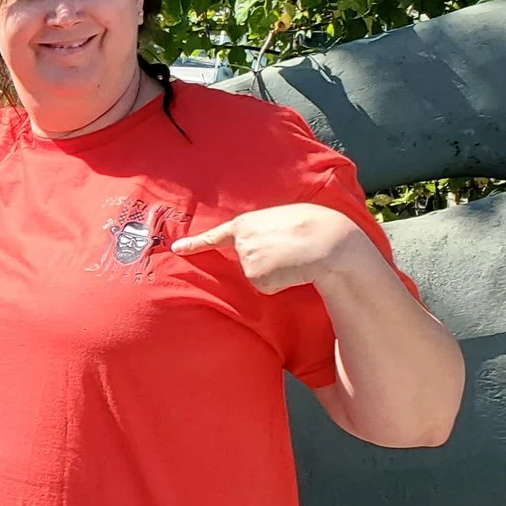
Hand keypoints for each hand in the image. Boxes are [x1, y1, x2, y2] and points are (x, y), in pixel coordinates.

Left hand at [172, 203, 379, 293]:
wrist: (329, 240)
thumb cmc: (315, 225)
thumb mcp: (283, 218)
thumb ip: (264, 229)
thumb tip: (264, 249)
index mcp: (247, 222)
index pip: (215, 235)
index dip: (195, 243)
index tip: (176, 249)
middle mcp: (241, 242)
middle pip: (246, 261)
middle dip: (265, 261)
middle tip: (288, 251)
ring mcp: (247, 261)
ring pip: (258, 276)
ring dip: (276, 271)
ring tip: (294, 257)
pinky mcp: (257, 279)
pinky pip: (268, 287)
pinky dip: (281, 283)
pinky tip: (293, 270)